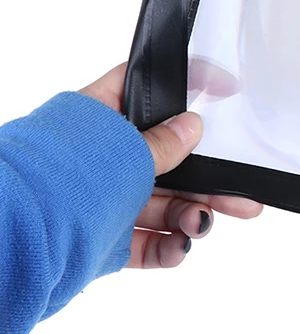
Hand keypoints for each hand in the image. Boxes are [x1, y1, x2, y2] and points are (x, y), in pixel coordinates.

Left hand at [80, 64, 261, 268]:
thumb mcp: (124, 153)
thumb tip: (192, 126)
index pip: (148, 89)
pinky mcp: (100, 238)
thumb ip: (163, 144)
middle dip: (206, 182)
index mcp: (100, 117)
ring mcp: (102, 198)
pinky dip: (164, 246)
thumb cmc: (61, 181)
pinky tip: (177, 248)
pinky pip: (143, 241)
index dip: (189, 86)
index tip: (226, 90)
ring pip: (160, 204)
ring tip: (200, 226)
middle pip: (168, 160)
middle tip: (242, 198)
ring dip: (189, 216)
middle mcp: (103, 156)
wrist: (11, 246)